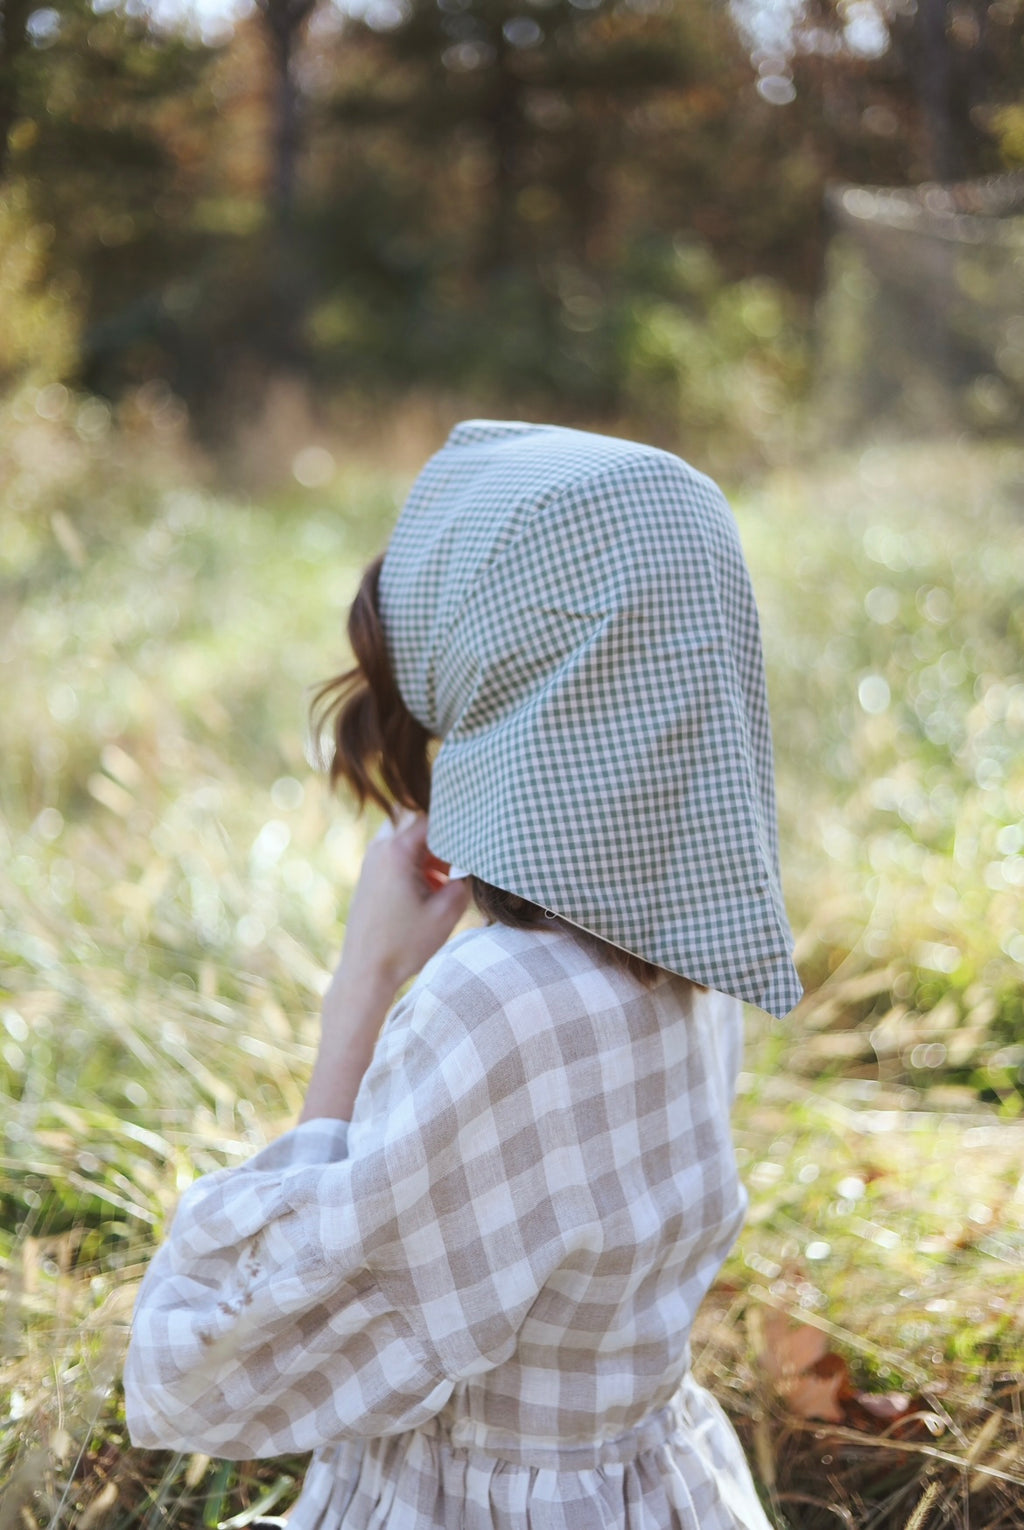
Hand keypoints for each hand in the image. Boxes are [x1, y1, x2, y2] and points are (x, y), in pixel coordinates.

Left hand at [300, 814, 470, 1123]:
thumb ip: (465, 880)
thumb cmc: (404, 944)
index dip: (457, 823)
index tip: (476, 832)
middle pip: (417, 822)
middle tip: (459, 856)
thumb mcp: (447, 912)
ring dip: (428, 850)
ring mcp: (371, 861)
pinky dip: (415, 862)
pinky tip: (429, 889)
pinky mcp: (369, 875)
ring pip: (407, 838)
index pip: (433, 816)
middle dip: (441, 835)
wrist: (365, 971)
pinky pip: (396, 854)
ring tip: (445, 877)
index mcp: (397, 850)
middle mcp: (380, 848)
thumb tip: (475, 862)